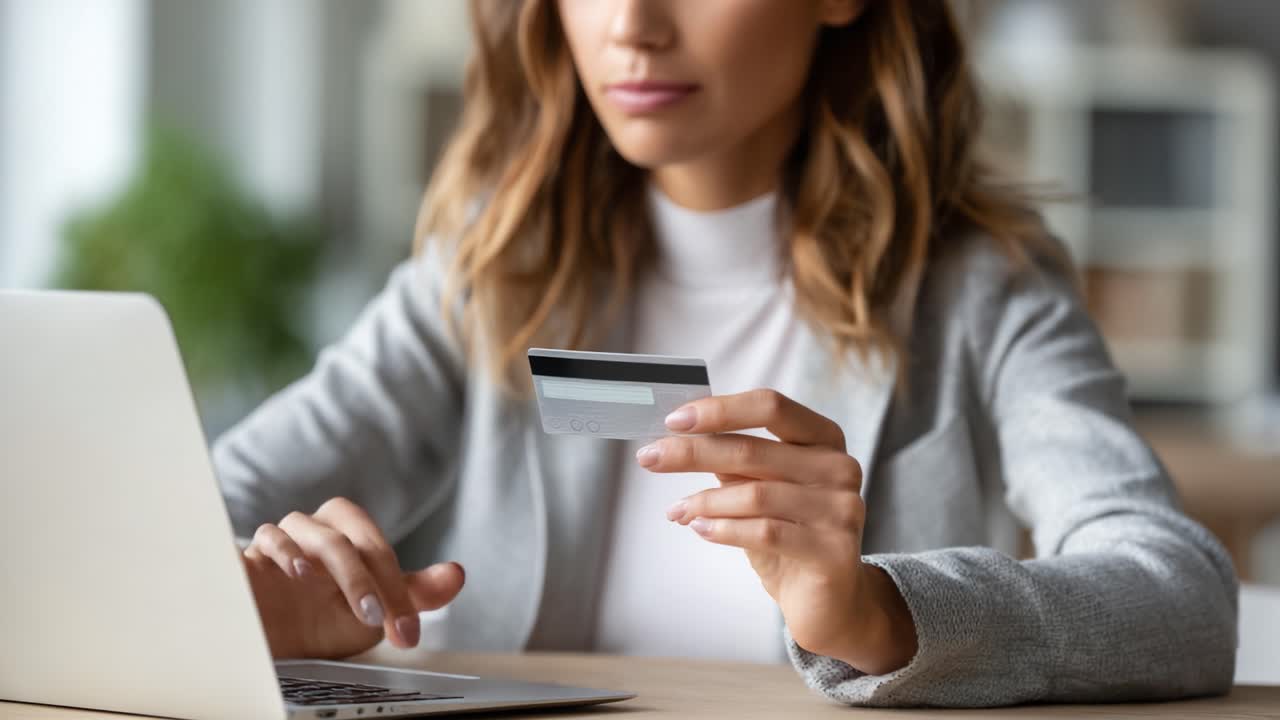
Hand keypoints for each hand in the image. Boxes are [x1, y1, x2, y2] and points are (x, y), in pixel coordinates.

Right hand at [242, 497, 464, 658]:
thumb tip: (457, 574)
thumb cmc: (324, 621)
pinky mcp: (251, 555)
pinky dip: (284, 549)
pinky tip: (297, 573)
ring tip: (347, 596)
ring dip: (332, 561)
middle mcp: (317, 529)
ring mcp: (283, 538)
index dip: (396, 586)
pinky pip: (268, 537)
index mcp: (349, 535)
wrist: (271, 643)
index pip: (376, 546)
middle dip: (367, 575)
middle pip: (346, 531)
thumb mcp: (375, 613)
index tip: (405, 631)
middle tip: (376, 617)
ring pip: (309, 529)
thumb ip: (415, 593)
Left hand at [637, 389, 916, 674]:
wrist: (830, 601)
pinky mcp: (833, 550)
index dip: (719, 410)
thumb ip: (735, 461)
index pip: (770, 407)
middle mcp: (840, 467)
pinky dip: (724, 529)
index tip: (673, 420)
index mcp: (824, 439)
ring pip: (755, 494)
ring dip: (704, 501)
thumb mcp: (761, 489)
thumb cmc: (790, 537)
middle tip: (650, 458)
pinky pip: (765, 532)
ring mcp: (841, 509)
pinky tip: (701, 530)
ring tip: (676, 510)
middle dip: (692, 453)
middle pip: (753, 450)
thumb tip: (680, 437)